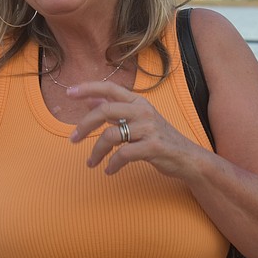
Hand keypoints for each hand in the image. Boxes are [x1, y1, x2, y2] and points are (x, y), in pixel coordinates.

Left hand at [67, 81, 205, 176]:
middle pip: (105, 111)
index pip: (110, 87)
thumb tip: (89, 99)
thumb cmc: (159, 138)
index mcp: (139, 102)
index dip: (88, 88)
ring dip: (96, 151)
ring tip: (91, 162)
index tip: (70, 92)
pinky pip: (123, 154)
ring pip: (111, 136)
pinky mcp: (152, 147)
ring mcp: (149, 129)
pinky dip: (112, 164)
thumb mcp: (138, 120)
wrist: (187, 158)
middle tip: (72, 139)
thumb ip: (115, 109)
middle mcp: (143, 111)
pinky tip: (109, 170)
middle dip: (84, 125)